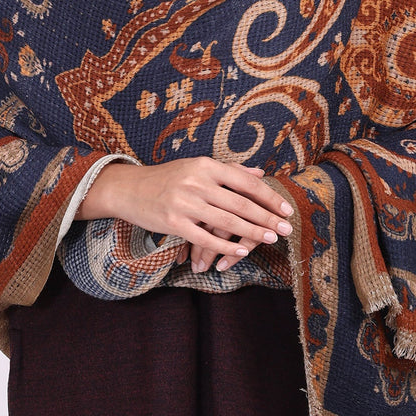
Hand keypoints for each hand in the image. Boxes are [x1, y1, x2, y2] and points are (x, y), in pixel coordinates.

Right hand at [77, 157, 292, 263]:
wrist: (129, 188)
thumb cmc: (167, 177)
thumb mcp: (196, 166)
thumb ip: (229, 170)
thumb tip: (259, 172)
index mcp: (205, 165)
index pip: (246, 182)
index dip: (269, 196)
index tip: (285, 209)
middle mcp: (197, 182)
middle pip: (241, 203)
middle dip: (267, 218)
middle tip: (286, 229)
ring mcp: (184, 203)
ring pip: (227, 221)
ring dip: (253, 232)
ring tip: (271, 239)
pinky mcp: (173, 222)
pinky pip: (206, 238)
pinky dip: (226, 246)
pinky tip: (242, 250)